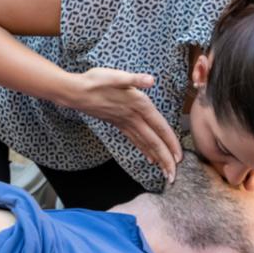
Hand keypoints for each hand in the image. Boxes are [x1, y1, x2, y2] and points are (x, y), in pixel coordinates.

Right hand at [66, 68, 182, 181]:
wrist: (74, 92)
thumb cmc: (94, 81)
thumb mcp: (115, 76)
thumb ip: (134, 79)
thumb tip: (150, 80)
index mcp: (138, 105)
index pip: (159, 127)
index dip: (170, 143)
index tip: (179, 159)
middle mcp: (133, 117)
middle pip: (153, 142)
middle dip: (165, 160)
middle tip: (173, 176)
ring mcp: (125, 122)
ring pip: (145, 144)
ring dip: (157, 158)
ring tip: (166, 171)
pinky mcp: (118, 124)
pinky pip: (135, 140)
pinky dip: (144, 150)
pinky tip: (150, 158)